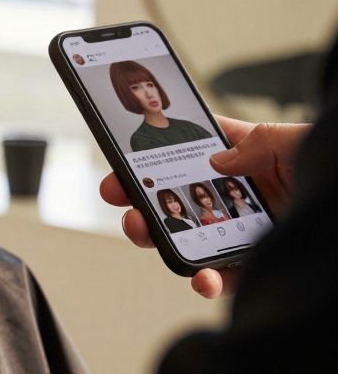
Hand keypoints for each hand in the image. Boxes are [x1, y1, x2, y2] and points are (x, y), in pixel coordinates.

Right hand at [99, 115, 309, 297]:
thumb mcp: (297, 140)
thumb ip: (255, 143)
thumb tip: (216, 157)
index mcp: (251, 157)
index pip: (193, 149)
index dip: (154, 152)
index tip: (124, 157)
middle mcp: (244, 195)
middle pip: (180, 195)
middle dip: (144, 197)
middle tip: (122, 197)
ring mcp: (249, 231)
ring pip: (191, 236)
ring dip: (162, 238)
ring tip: (147, 233)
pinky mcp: (259, 265)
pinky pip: (224, 276)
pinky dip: (207, 279)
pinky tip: (202, 276)